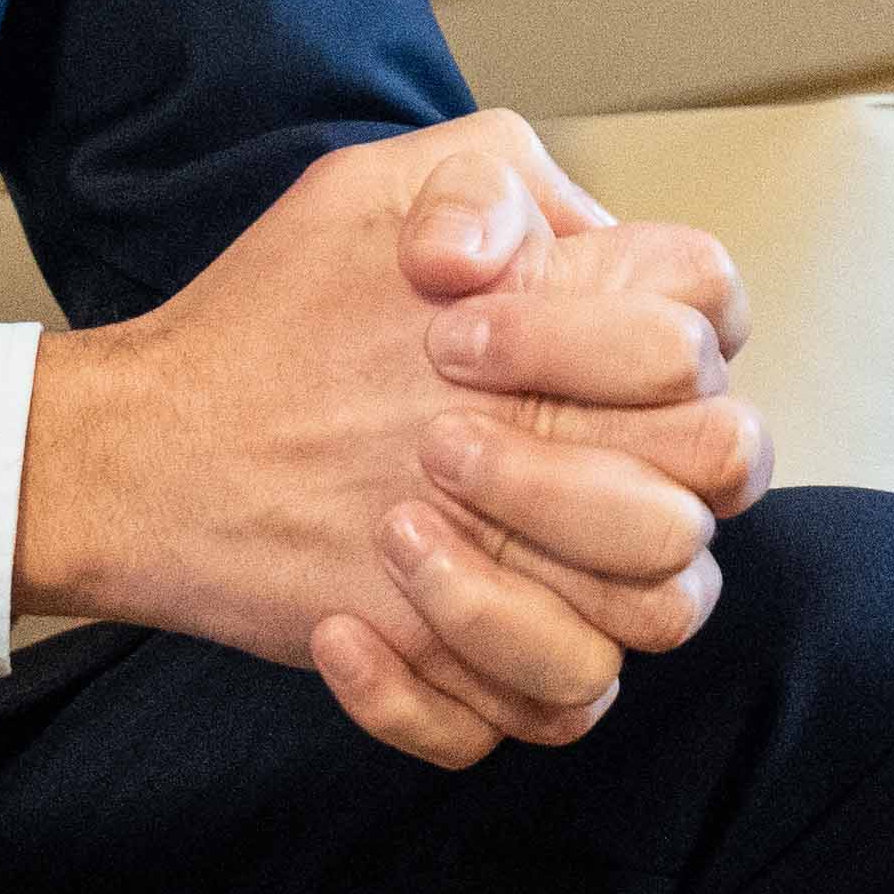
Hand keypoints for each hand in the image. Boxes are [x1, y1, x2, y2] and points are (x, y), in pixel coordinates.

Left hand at [10, 112, 771, 760]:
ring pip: (662, 612)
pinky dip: (436, 689)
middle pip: (727, 471)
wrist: (167, 440)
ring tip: (390, 531)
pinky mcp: (504, 669)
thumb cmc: (284, 315)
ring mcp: (573, 574)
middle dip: (580, 466)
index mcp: (610, 343)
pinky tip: (342, 629)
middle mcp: (619, 459)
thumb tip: (488, 256)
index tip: (453, 331)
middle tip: (434, 439)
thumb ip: (470, 183)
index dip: (611, 332)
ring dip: (523, 586)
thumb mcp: (367, 201)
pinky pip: (551, 710)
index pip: (710, 326)